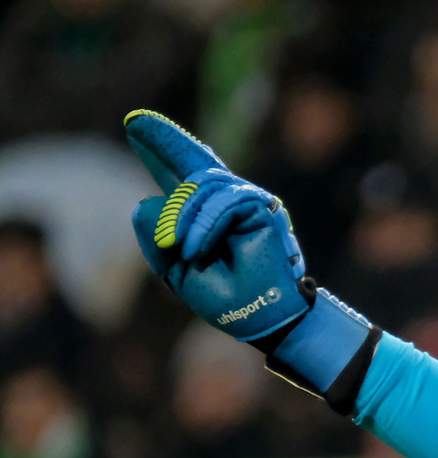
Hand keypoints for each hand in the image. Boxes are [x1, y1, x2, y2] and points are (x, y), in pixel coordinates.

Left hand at [124, 109, 379, 413]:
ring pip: (204, 183)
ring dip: (184, 216)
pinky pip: (225, 201)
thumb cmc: (225, 299)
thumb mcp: (176, 267)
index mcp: (206, 220)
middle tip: (135, 122)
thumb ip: (157, 235)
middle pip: (196, 164)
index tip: (135, 124)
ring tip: (180, 249)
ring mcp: (247, 203)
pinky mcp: (264, 208)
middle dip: (167, 142)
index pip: (182, 180)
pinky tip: (194, 249)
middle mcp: (228, 206)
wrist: (262, 316)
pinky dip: (205, 224)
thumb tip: (147, 199)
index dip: (162, 151)